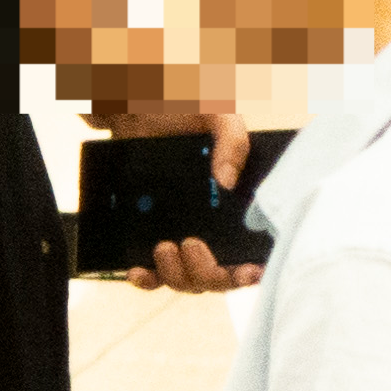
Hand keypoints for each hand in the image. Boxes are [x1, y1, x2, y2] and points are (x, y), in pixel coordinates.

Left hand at [92, 108, 261, 293]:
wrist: (139, 110)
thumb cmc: (185, 113)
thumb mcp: (218, 117)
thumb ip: (232, 141)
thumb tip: (225, 182)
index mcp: (240, 209)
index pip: (253, 253)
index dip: (253, 270)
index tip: (247, 270)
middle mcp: (214, 231)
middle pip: (217, 276)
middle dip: (208, 272)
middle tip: (190, 243)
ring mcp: (182, 239)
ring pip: (186, 280)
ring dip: (177, 274)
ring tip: (164, 246)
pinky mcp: (150, 240)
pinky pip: (152, 275)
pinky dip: (146, 279)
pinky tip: (137, 270)